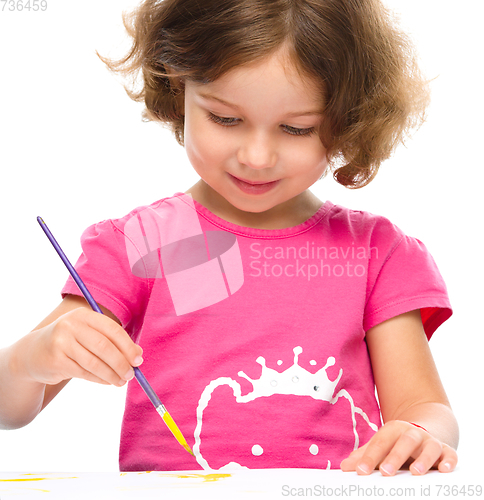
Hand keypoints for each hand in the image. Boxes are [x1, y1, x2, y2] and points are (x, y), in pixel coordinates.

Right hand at [18, 307, 142, 387]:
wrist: (33, 354)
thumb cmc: (70, 342)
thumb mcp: (89, 335)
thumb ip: (112, 341)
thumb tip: (138, 354)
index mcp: (83, 315)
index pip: (112, 329)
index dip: (127, 346)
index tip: (138, 359)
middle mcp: (70, 326)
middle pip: (104, 346)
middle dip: (121, 362)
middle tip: (132, 374)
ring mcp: (61, 343)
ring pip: (94, 362)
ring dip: (112, 374)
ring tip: (122, 381)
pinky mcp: (56, 361)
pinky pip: (84, 373)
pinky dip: (100, 379)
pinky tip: (108, 382)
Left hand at [340, 420, 457, 475]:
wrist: (424, 432)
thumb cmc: (397, 443)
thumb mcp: (381, 446)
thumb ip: (365, 455)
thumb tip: (345, 466)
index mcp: (393, 430)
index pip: (380, 443)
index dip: (369, 456)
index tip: (360, 471)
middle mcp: (412, 434)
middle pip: (404, 442)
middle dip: (395, 457)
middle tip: (385, 471)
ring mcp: (430, 441)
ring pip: (429, 448)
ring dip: (423, 459)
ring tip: (415, 472)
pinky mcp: (446, 451)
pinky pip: (450, 455)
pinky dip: (449, 461)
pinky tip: (444, 470)